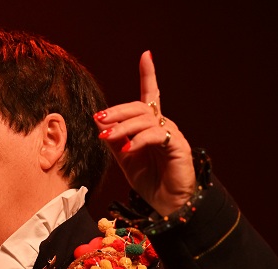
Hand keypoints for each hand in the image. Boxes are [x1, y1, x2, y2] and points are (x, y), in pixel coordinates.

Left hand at [93, 51, 195, 215]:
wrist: (169, 204)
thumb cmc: (151, 182)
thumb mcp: (125, 159)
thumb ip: (114, 140)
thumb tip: (99, 121)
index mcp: (152, 126)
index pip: (151, 95)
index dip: (148, 75)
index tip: (146, 55)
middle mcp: (164, 125)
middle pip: (140, 107)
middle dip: (117, 111)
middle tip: (99, 118)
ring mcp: (172, 134)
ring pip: (145, 120)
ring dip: (122, 127)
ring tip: (107, 138)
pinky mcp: (177, 145)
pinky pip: (155, 135)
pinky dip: (138, 140)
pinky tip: (126, 148)